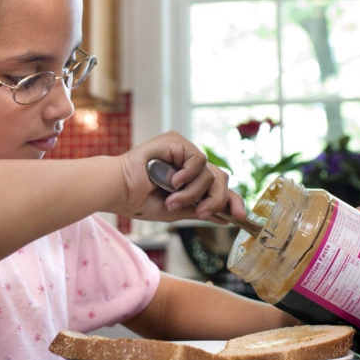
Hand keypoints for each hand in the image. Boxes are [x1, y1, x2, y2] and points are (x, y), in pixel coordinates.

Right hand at [118, 132, 245, 223]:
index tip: (240, 217)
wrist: (120, 191)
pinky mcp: (177, 141)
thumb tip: (224, 217)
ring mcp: (184, 152)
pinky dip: (189, 175)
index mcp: (191, 181)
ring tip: (172, 199)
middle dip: (217, 199)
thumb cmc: (140, 200)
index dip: (232, 201)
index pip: (219, 189)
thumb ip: (199, 210)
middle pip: (221, 179)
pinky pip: (199, 160)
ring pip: (211, 173)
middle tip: (201, 212)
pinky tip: (173, 181)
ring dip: (193, 192)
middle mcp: (190, 165)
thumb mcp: (177, 211)